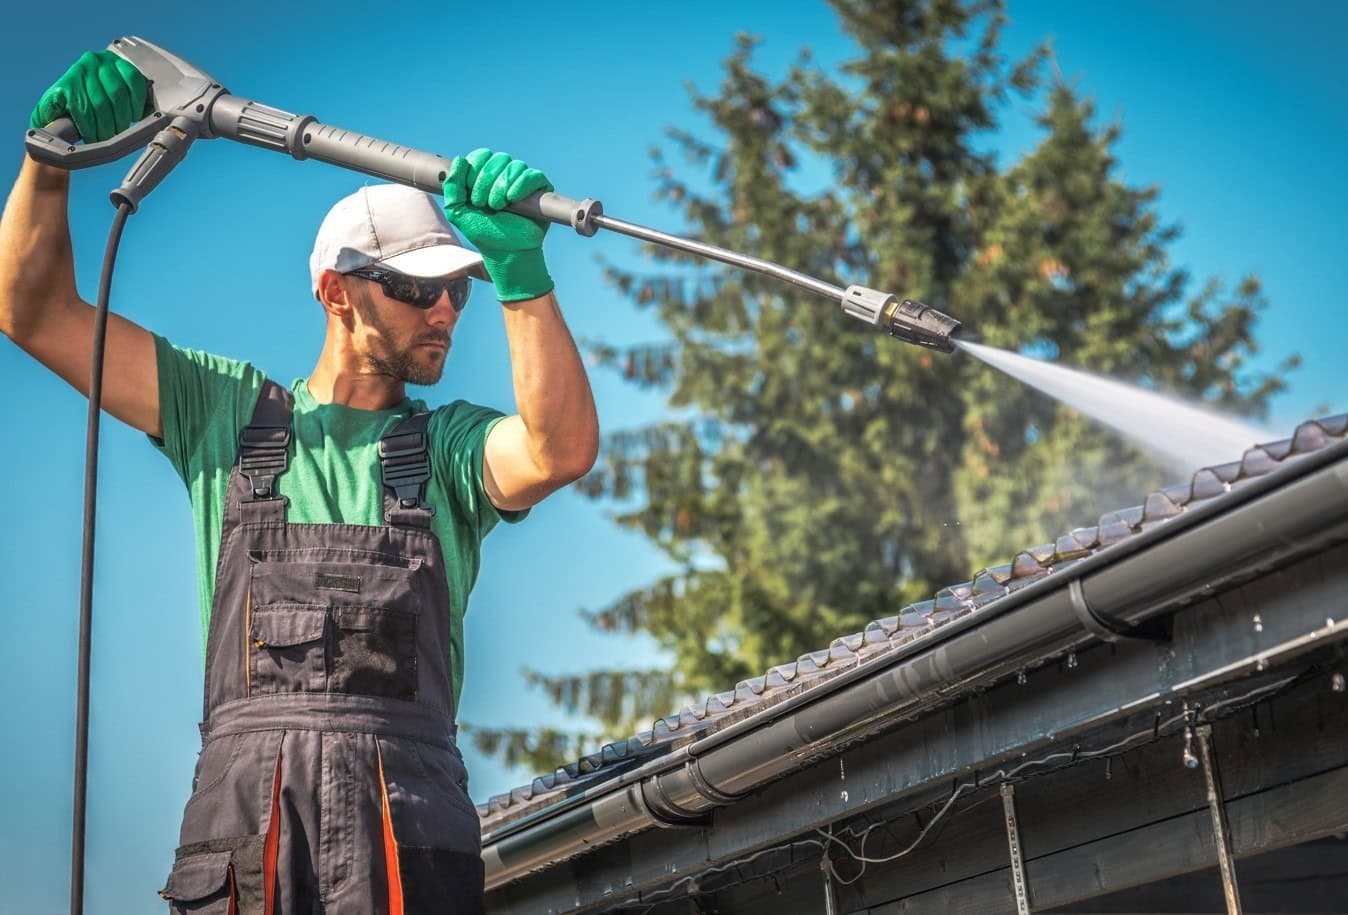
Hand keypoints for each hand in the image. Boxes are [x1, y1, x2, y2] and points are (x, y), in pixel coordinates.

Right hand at [30, 50, 150, 142]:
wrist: (56, 114)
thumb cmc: (92, 106)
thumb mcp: (116, 97)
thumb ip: (134, 99)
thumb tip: (156, 112)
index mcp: (114, 62)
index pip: (134, 79)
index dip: (138, 103)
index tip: (136, 118)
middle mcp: (96, 61)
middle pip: (118, 94)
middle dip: (121, 119)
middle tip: (118, 132)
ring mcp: (78, 71)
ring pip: (101, 104)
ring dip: (105, 126)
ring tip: (105, 136)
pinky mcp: (63, 86)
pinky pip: (82, 110)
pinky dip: (89, 127)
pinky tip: (91, 134)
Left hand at [442, 148, 553, 302]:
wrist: (505, 252)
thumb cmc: (483, 233)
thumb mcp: (457, 211)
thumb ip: (452, 187)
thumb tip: (460, 160)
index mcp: (486, 175)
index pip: (481, 155)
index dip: (475, 170)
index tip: (472, 195)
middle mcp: (505, 174)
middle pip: (497, 158)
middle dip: (486, 181)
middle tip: (485, 205)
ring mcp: (524, 181)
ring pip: (515, 166)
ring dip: (502, 186)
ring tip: (499, 207)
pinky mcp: (541, 189)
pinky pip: (532, 175)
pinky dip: (521, 186)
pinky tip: (513, 200)